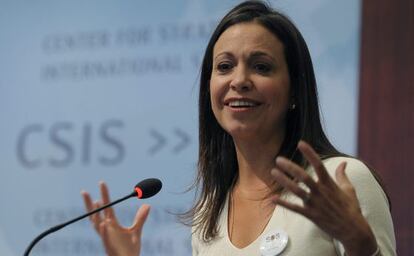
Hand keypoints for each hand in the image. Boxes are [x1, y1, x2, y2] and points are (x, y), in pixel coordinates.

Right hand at [81, 182, 149, 255]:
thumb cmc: (129, 250)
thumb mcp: (136, 231)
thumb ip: (140, 218)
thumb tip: (147, 204)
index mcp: (112, 225)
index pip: (107, 207)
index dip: (104, 195)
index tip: (101, 183)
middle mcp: (107, 230)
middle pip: (96, 214)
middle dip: (90, 204)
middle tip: (84, 191)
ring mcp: (107, 239)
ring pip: (98, 225)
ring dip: (96, 215)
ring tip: (96, 202)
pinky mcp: (110, 248)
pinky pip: (106, 239)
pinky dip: (105, 232)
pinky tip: (104, 224)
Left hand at [271, 141, 377, 255]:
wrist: (353, 230)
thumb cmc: (351, 209)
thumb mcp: (349, 190)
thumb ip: (343, 175)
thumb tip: (343, 163)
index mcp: (329, 184)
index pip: (318, 164)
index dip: (309, 153)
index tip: (300, 143)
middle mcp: (321, 192)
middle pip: (303, 176)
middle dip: (290, 167)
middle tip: (278, 159)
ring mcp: (315, 204)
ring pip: (296, 190)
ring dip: (284, 181)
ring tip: (273, 172)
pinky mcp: (311, 215)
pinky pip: (294, 208)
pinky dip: (283, 203)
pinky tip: (273, 198)